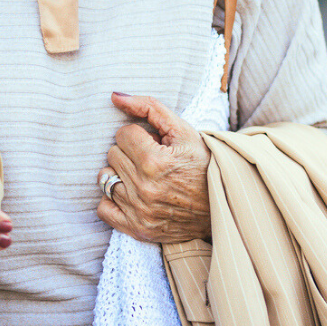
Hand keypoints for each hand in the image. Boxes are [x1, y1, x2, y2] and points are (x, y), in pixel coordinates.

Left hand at [99, 92, 209, 243]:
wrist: (222, 203)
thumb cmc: (202, 162)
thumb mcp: (182, 129)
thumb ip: (148, 107)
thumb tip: (114, 96)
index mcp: (154, 161)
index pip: (122, 134)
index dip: (139, 135)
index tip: (155, 143)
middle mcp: (144, 189)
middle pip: (112, 154)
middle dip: (130, 152)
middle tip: (151, 158)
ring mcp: (139, 212)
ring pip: (105, 178)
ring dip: (121, 173)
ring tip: (143, 175)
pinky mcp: (137, 229)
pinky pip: (103, 208)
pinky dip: (113, 199)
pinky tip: (131, 193)